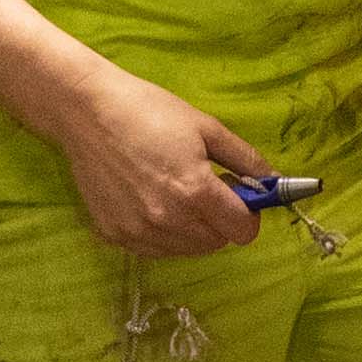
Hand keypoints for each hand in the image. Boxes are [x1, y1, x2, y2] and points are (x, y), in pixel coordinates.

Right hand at [56, 66, 270, 258]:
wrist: (89, 113)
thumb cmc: (151, 112)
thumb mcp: (207, 128)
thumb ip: (245, 160)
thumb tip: (272, 182)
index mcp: (195, 193)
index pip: (242, 232)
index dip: (249, 214)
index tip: (240, 196)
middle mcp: (167, 221)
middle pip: (216, 243)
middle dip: (221, 221)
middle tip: (207, 188)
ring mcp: (137, 233)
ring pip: (186, 250)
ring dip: (193, 230)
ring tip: (176, 192)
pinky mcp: (114, 235)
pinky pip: (154, 248)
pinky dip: (164, 234)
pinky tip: (152, 201)